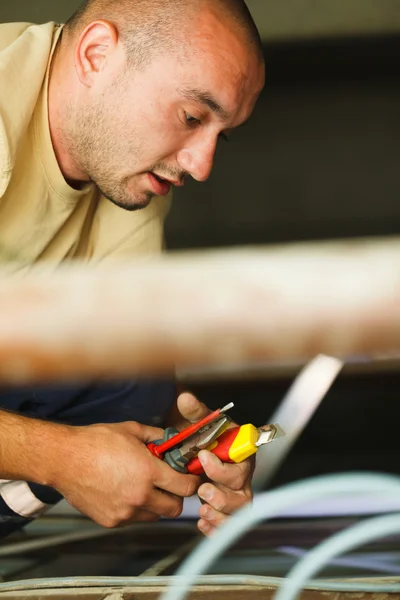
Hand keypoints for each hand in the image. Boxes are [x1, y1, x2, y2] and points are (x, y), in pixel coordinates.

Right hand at [53, 420, 199, 527]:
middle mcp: (139, 496)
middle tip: (170, 485)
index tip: (191, 478)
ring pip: (154, 516)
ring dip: (156, 505)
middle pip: (175, 508)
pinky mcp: (111, 521)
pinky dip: (135, 509)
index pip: (185, 487)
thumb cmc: (95, 442)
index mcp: (148, 472)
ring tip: (145, 487)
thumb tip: (171, 439)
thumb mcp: (131, 430)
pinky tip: (125, 492)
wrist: (64, 459)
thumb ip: (156, 436)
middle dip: (177, 497)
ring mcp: (125, 512)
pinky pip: (133, 519)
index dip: (192, 482)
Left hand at [172, 392, 253, 535]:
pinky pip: (227, 525)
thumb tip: (184, 398)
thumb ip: (196, 413)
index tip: (202, 457)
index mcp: (241, 454)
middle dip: (222, 495)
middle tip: (202, 489)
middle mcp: (243, 477)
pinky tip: (202, 524)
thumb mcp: (205, 424)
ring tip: (202, 510)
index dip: (222, 466)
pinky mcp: (228, 511)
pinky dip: (215, 527)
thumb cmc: (212, 438)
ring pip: (237, 512)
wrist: (209, 452)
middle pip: (241, 494)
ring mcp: (237, 496)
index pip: (241, 463)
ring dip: (220, 514)